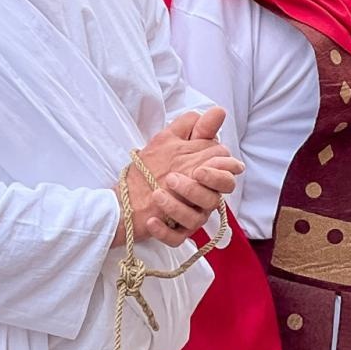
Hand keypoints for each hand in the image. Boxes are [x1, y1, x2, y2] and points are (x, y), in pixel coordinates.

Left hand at [119, 108, 244, 247]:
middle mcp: (202, 199)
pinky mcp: (174, 233)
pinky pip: (176, 238)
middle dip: (196, 190)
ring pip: (195, 219)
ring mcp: (190, 218)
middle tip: (173, 179)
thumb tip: (218, 111)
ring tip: (157, 195)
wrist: (124, 193)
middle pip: (214, 199)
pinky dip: (164, 231)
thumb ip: (195, 127)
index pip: (226, 177)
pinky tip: (152, 221)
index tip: (201, 168)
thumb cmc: (152, 166)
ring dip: (177, 207)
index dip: (220, 174)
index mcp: (206, 177)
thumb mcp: (170, 140)